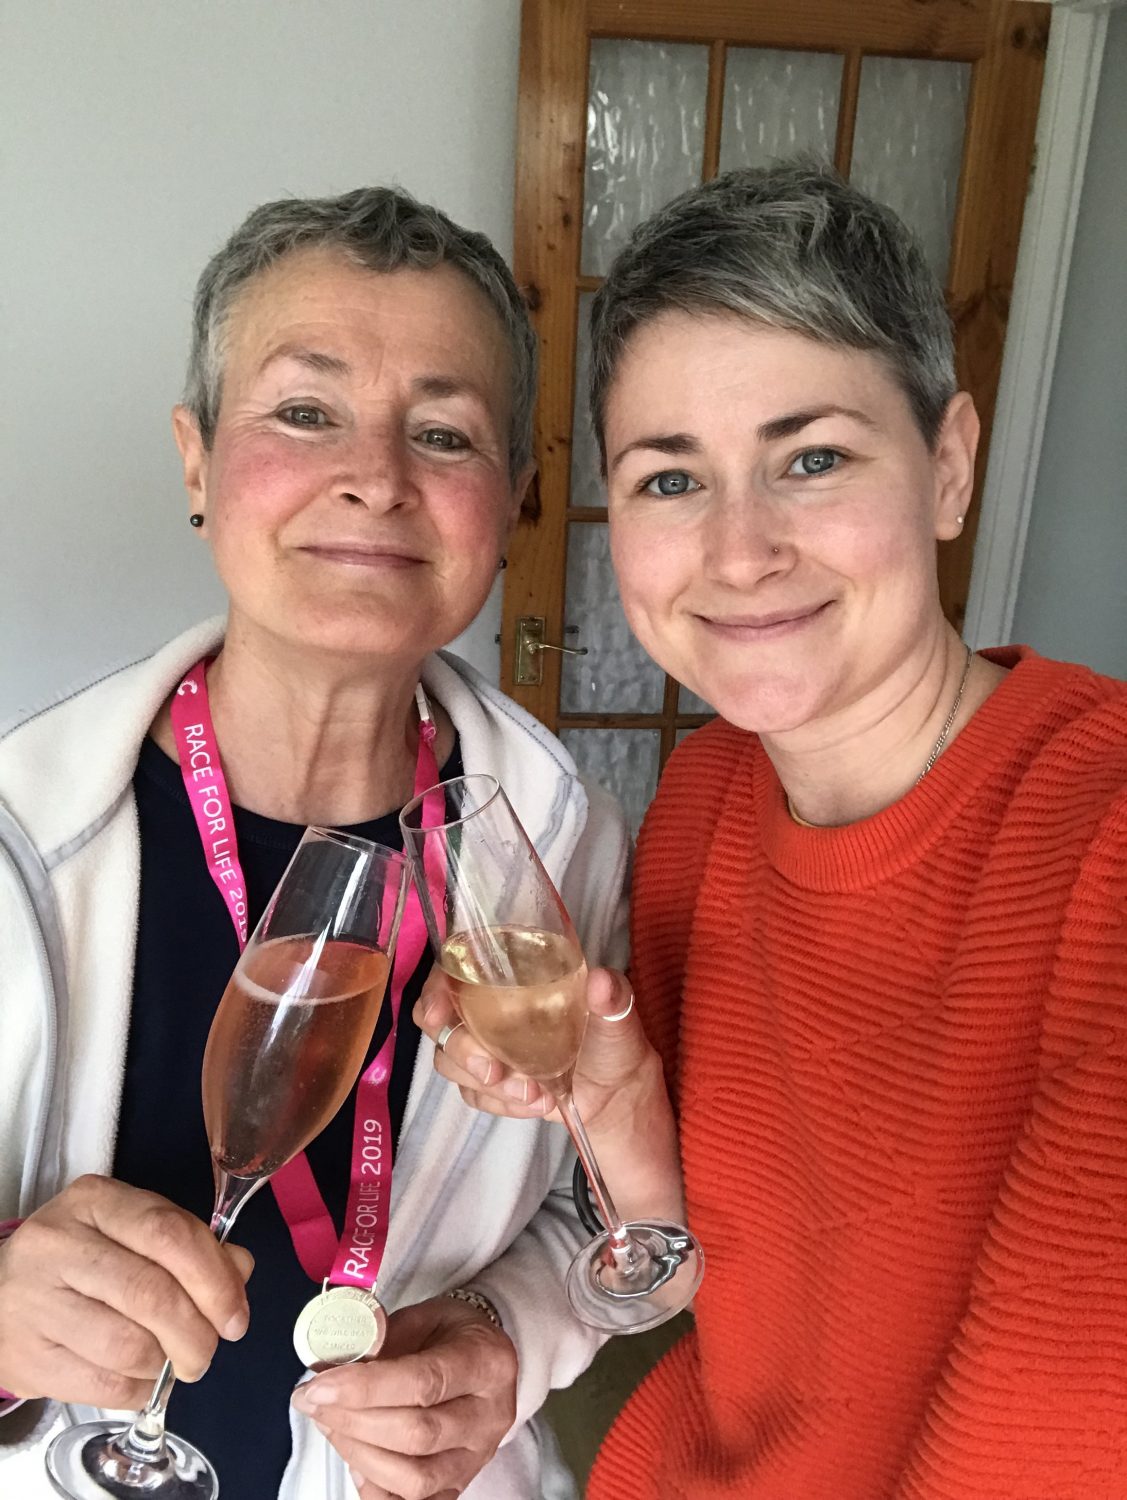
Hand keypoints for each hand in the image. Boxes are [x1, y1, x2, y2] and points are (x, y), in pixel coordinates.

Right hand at [0, 1174, 253, 1407]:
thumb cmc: (81, 1260)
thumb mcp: (131, 1231)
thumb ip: (189, 1245)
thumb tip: (239, 1271)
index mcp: (95, 1201)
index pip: (170, 1234)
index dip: (215, 1279)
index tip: (236, 1315)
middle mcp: (59, 1245)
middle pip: (152, 1294)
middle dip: (197, 1333)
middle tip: (208, 1350)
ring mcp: (36, 1301)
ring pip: (129, 1346)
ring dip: (167, 1365)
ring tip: (175, 1363)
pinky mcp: (27, 1357)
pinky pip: (103, 1385)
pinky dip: (140, 1390)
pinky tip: (145, 1379)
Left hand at [292, 1293, 516, 1499]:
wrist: (483, 1355)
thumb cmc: (449, 1332)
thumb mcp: (420, 1317)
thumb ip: (379, 1341)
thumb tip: (326, 1369)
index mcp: (485, 1362)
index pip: (423, 1383)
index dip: (365, 1389)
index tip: (319, 1387)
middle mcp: (489, 1414)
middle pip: (417, 1435)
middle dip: (353, 1422)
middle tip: (314, 1402)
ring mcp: (478, 1455)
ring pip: (415, 1479)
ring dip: (359, 1454)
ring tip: (331, 1425)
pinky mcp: (461, 1481)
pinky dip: (376, 1486)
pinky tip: (354, 1456)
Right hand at [415, 967, 686, 1225]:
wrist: (617, 1091)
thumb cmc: (613, 1038)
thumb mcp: (618, 1012)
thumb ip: (611, 995)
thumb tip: (601, 983)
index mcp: (511, 972)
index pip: (453, 970)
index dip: (435, 989)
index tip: (440, 1015)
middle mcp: (488, 1005)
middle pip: (441, 1022)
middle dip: (462, 1050)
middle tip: (495, 1071)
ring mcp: (485, 1044)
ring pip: (449, 1061)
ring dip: (487, 1084)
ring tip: (535, 1093)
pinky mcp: (488, 1080)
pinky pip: (472, 1094)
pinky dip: (501, 1103)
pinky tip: (536, 1103)